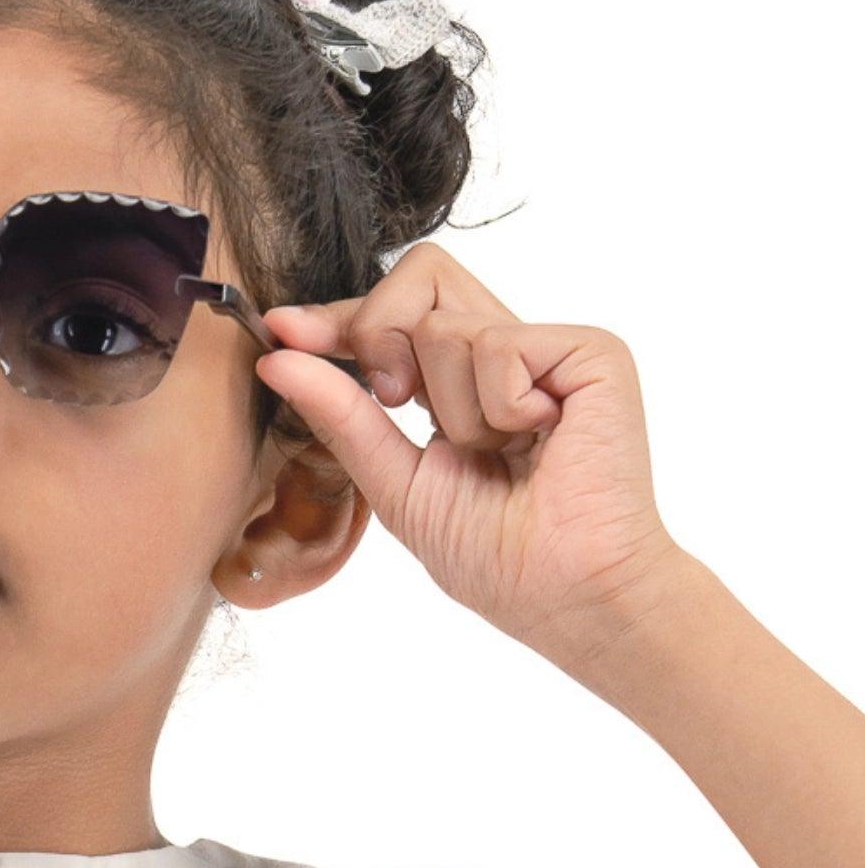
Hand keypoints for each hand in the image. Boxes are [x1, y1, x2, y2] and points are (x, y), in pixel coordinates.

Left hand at [254, 243, 684, 656]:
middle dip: (378, 337)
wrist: (561, 590)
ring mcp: (548, 349)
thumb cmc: (491, 555)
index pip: (392, 315)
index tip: (281, 331)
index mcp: (458, 383)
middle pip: (418, 277)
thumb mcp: (392, 481)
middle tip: (396, 402)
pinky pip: (498, 345)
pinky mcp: (590, 351)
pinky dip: (499, 408)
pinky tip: (537, 441)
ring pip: (444, 324)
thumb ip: (340, 415)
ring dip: (450, 411)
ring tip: (498, 455)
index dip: (336, 317)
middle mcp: (503, 354)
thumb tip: (276, 358)